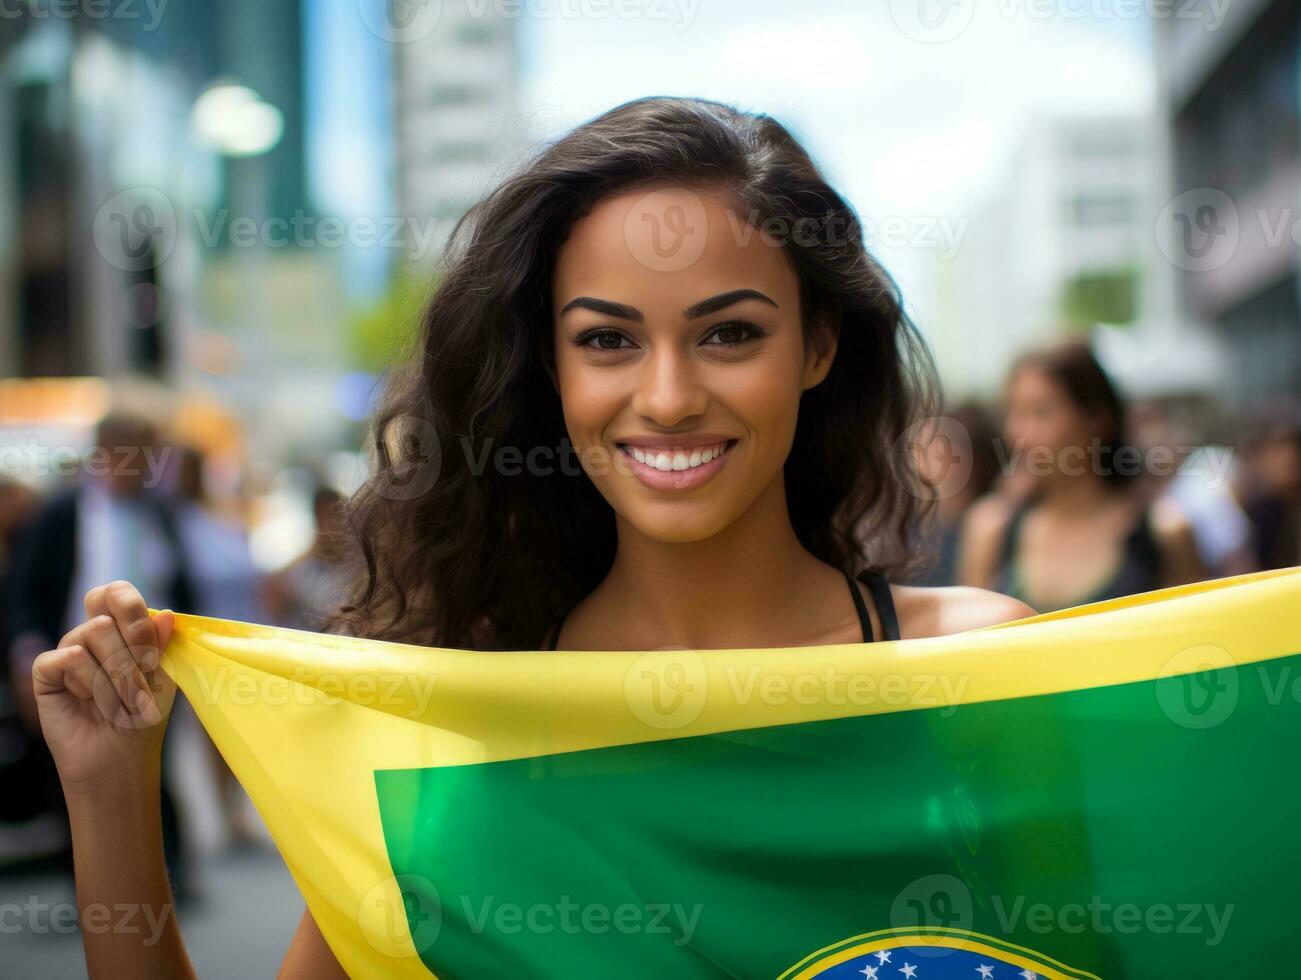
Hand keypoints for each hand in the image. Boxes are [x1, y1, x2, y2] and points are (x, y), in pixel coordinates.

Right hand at [32, 581, 176, 792]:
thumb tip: (165, 613)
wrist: (121, 755)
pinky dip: (86, 681)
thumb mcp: (162, 677)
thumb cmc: (143, 714)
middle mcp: (92, 634)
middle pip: (105, 614)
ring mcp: (68, 651)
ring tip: (119, 700)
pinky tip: (87, 700)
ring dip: (114, 674)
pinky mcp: (47, 672)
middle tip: (140, 683)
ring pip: (89, 634)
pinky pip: (68, 658)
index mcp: (122, 629)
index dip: (130, 606)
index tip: (147, 638)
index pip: (117, 593)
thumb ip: (161, 644)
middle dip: (131, 651)